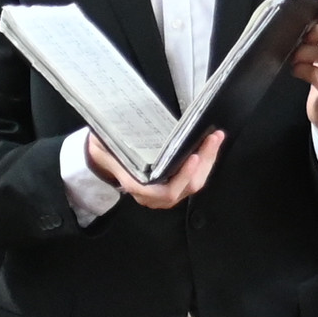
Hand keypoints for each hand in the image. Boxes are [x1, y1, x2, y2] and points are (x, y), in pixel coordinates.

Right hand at [88, 126, 223, 208]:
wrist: (103, 159)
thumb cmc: (106, 151)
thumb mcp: (102, 144)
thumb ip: (110, 139)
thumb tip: (116, 121)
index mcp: (137, 186)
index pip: (162, 190)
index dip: (181, 177)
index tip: (193, 157)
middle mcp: (153, 195)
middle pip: (186, 186)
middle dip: (204, 162)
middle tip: (212, 139)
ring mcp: (165, 193)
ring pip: (193, 184)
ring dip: (208, 161)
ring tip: (215, 139)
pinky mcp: (174, 186)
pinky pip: (193, 179)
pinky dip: (205, 163)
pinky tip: (210, 145)